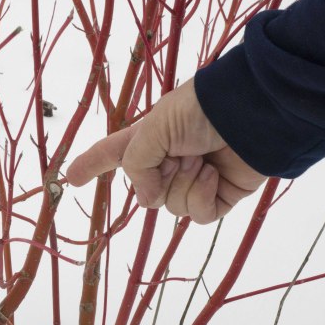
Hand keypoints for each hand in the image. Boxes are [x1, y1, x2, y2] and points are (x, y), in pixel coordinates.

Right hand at [65, 78, 265, 223]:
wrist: (254, 114)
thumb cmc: (200, 110)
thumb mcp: (155, 128)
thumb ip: (138, 164)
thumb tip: (147, 197)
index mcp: (149, 137)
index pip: (112, 154)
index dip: (92, 164)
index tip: (70, 177)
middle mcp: (168, 159)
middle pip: (146, 189)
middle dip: (161, 176)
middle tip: (180, 155)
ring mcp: (193, 179)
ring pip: (171, 205)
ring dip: (185, 184)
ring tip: (202, 160)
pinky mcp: (219, 196)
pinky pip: (198, 214)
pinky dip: (203, 197)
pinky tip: (213, 176)